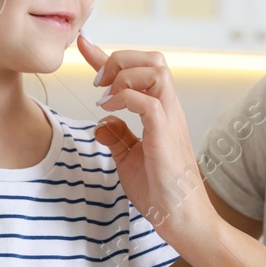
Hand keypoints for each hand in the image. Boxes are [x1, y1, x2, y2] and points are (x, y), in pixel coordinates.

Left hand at [76, 35, 215, 246]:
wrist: (182, 222)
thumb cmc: (161, 193)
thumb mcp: (129, 160)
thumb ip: (118, 138)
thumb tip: (102, 122)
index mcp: (161, 113)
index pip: (138, 72)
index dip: (107, 56)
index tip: (83, 44)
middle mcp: (169, 110)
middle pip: (154, 59)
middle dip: (121, 59)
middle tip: (99, 83)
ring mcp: (170, 121)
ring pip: (156, 70)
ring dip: (124, 76)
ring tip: (106, 99)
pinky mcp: (166, 136)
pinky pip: (148, 101)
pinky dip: (125, 99)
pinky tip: (109, 112)